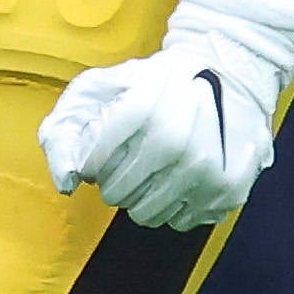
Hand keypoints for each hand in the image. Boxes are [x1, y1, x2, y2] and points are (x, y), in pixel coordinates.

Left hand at [37, 0, 293, 230]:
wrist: (228, 73)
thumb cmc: (156, 81)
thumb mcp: (104, 85)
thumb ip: (65, 127)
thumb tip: (67, 184)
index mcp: (141, 107)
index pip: (93, 162)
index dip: (90, 162)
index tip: (98, 153)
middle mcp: (175, 140)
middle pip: (118, 192)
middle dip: (113, 181)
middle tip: (128, 161)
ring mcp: (204, 168)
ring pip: (147, 213)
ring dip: (141, 198)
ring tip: (152, 171)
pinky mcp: (228, 189)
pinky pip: (181, 221)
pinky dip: (175, 207)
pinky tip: (180, 178)